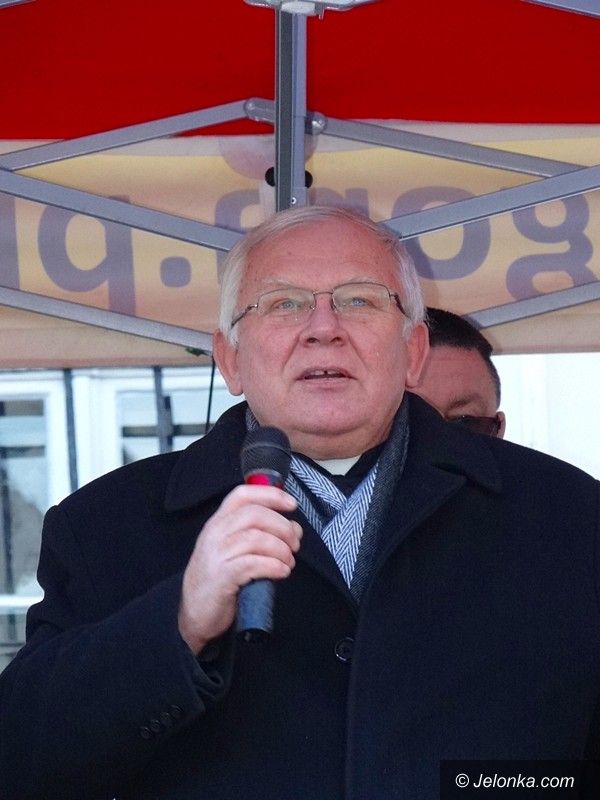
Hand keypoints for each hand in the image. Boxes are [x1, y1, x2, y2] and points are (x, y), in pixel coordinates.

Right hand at [178, 485, 301, 653]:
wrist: (195, 613)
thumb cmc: (219, 579)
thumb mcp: (233, 549)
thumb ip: (259, 534)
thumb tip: (294, 528)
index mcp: (218, 522)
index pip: (243, 495)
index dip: (270, 495)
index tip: (292, 504)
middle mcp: (215, 533)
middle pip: (255, 514)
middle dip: (282, 526)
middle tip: (295, 543)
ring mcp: (217, 553)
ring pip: (257, 538)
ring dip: (280, 549)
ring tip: (288, 562)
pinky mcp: (222, 576)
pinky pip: (254, 563)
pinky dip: (274, 566)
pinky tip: (282, 571)